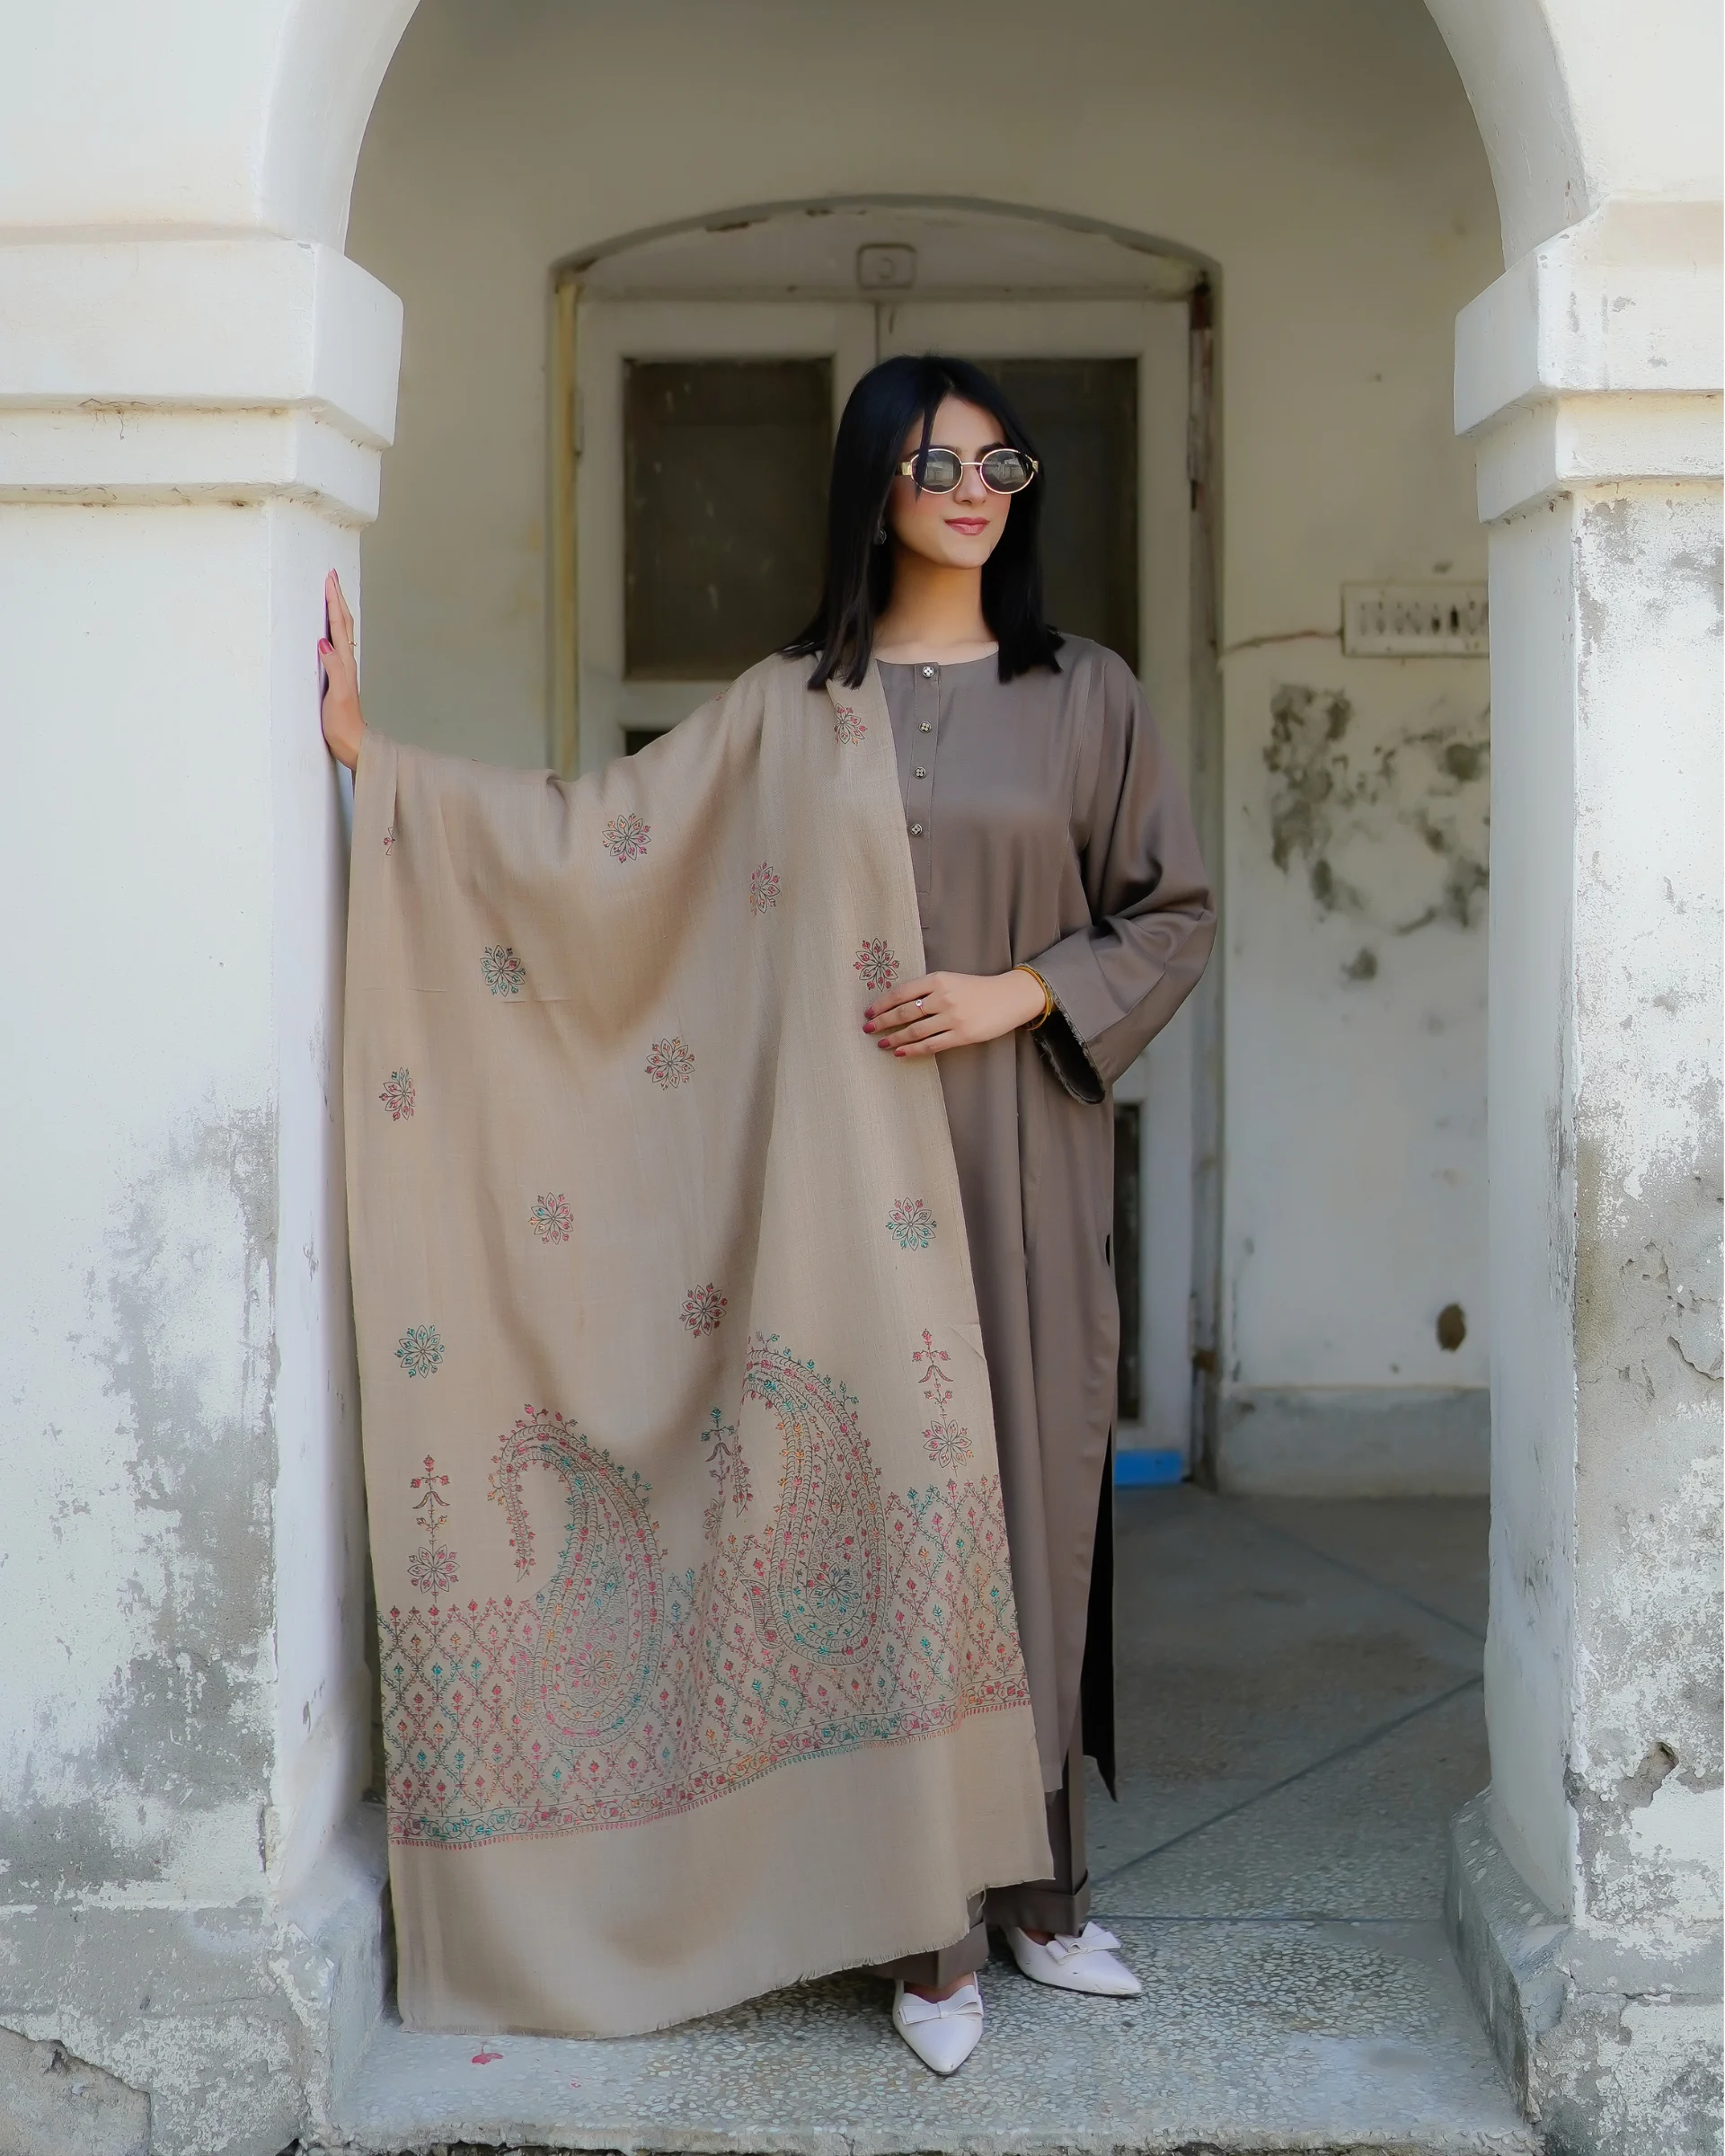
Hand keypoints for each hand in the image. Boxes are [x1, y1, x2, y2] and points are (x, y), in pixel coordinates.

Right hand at [319, 570, 364, 770]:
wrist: (352, 743)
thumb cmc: (343, 723)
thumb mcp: (337, 695)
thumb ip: (333, 668)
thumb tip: (324, 642)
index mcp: (345, 663)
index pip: (338, 625)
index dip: (334, 601)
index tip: (330, 580)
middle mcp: (346, 662)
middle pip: (343, 623)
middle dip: (337, 598)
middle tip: (332, 577)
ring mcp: (343, 669)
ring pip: (342, 632)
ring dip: (337, 610)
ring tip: (332, 594)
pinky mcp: (338, 677)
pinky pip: (337, 645)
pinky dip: (333, 630)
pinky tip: (329, 630)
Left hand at [864, 968, 1046, 1057]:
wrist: (1009, 997)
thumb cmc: (977, 989)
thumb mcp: (951, 980)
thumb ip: (928, 989)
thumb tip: (898, 1005)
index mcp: (938, 979)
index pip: (902, 992)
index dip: (882, 1004)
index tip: (868, 1012)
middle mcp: (943, 997)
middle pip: (904, 1012)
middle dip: (882, 1021)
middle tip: (868, 1029)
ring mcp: (953, 1017)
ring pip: (915, 1031)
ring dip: (895, 1038)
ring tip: (882, 1044)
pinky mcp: (962, 1035)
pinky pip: (931, 1045)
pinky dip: (913, 1050)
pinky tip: (900, 1053)